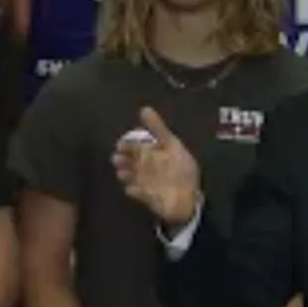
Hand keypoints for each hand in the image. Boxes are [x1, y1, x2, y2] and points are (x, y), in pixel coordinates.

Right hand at [112, 107, 200, 228]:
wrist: (190, 197)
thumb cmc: (182, 170)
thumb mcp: (172, 145)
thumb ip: (158, 129)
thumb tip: (144, 109)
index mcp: (155, 153)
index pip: (137, 146)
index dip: (128, 144)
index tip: (121, 144)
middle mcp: (149, 166)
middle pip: (131, 160)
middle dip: (123, 159)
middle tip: (117, 159)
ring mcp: (147, 182)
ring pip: (130, 175)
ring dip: (125, 173)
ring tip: (123, 173)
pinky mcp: (147, 197)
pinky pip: (136, 192)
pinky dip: (134, 190)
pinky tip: (133, 188)